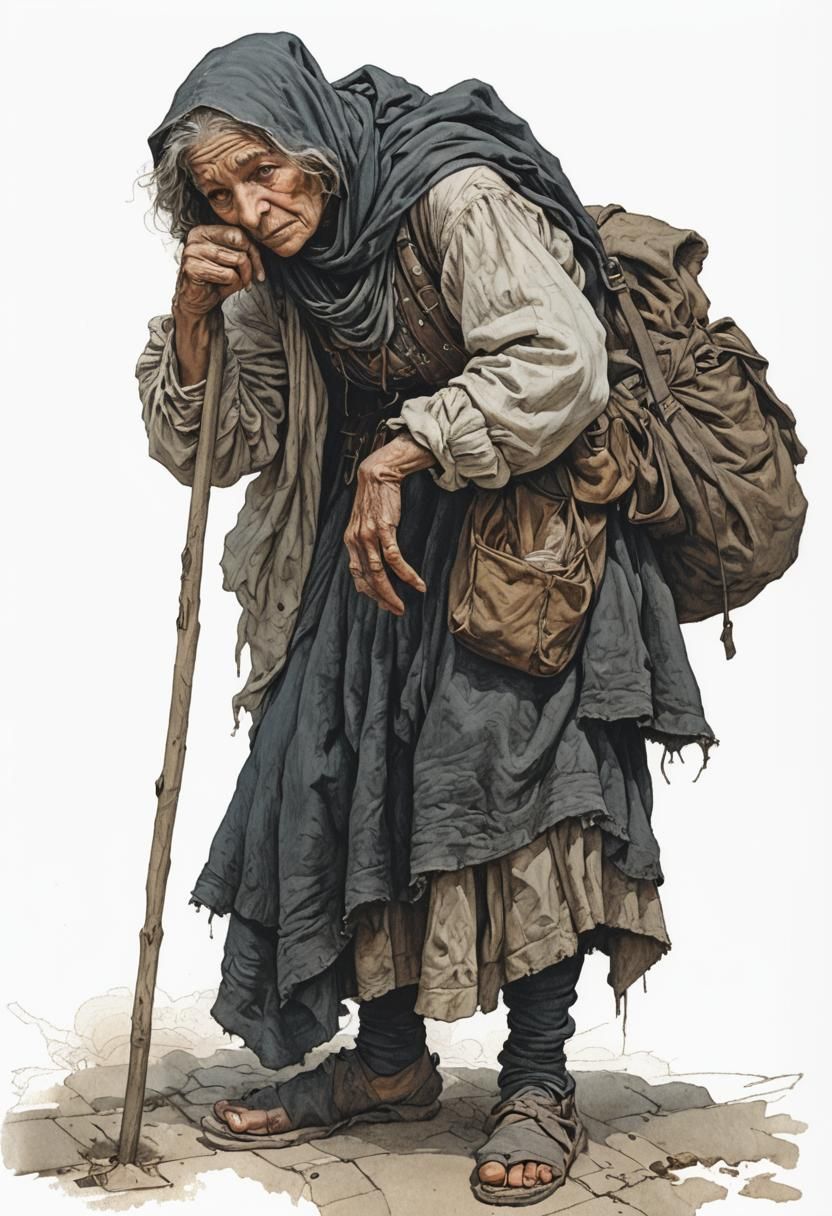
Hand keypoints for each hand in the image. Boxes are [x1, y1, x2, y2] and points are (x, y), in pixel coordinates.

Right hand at [173, 225, 266, 320]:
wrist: (196, 304)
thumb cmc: (214, 283)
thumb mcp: (230, 263)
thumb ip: (241, 251)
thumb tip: (258, 252)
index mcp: (205, 231)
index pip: (238, 233)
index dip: (254, 252)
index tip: (259, 269)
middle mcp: (196, 237)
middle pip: (240, 244)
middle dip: (250, 266)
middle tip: (248, 281)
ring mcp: (193, 252)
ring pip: (237, 259)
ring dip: (241, 278)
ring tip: (230, 285)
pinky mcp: (192, 268)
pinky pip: (228, 275)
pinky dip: (231, 286)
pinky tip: (221, 290)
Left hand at [343, 436, 434, 614]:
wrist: (379, 473)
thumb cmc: (375, 498)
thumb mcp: (364, 522)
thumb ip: (367, 542)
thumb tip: (377, 562)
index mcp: (350, 541)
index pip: (357, 575)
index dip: (369, 592)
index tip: (382, 603)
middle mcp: (355, 541)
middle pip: (368, 579)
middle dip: (382, 599)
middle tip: (396, 610)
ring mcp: (368, 536)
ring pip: (379, 574)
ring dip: (392, 593)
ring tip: (403, 605)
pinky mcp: (383, 529)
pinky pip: (395, 559)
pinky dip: (407, 575)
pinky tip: (417, 584)